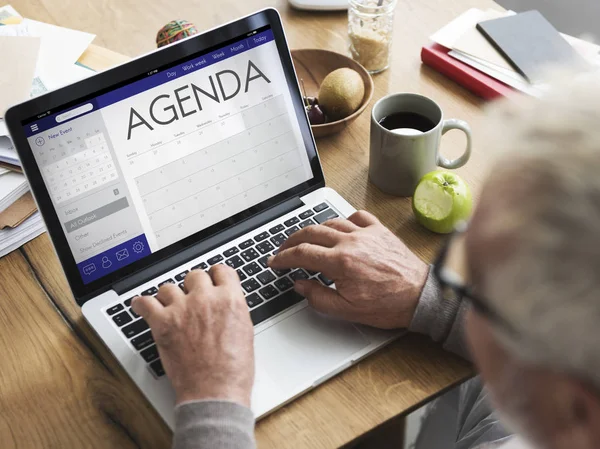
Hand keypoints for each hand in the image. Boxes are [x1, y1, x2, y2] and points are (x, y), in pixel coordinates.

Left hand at [132, 265, 253, 405]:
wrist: (215, 392)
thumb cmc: (232, 370)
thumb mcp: (245, 332)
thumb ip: (233, 310)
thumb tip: (225, 304)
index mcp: (230, 299)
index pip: (222, 270)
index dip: (216, 276)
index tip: (212, 280)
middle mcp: (206, 299)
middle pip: (195, 275)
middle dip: (194, 286)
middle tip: (192, 297)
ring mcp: (183, 309)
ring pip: (169, 287)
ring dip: (170, 296)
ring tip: (169, 306)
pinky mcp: (163, 323)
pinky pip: (145, 303)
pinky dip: (142, 304)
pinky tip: (142, 306)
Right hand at [269, 210, 427, 328]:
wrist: (420, 296)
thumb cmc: (388, 304)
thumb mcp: (347, 310)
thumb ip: (318, 297)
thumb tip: (300, 285)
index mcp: (341, 262)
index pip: (301, 254)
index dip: (283, 258)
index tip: (275, 261)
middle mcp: (351, 242)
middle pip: (311, 233)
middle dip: (291, 240)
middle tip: (283, 249)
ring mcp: (366, 233)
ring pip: (331, 222)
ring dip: (314, 229)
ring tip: (305, 238)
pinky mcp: (379, 231)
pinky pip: (357, 216)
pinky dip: (344, 219)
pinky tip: (340, 227)